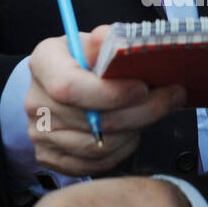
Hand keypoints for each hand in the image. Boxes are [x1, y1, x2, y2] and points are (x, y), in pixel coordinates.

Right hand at [25, 24, 184, 175]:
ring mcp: (40, 134)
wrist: (57, 86)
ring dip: (134, 130)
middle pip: (92, 120)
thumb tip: (123, 45)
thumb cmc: (81, 62)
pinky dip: (121, 150)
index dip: (110, 93)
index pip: (69, 86)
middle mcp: (36, 101)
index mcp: (43, 64)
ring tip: (152, 113)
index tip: (143, 88)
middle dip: (140, 111)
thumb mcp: (92, 42)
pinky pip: (94, 164)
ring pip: (98, 146)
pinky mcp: (50, 157)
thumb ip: (109, 43)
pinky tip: (133, 132)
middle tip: (171, 98)